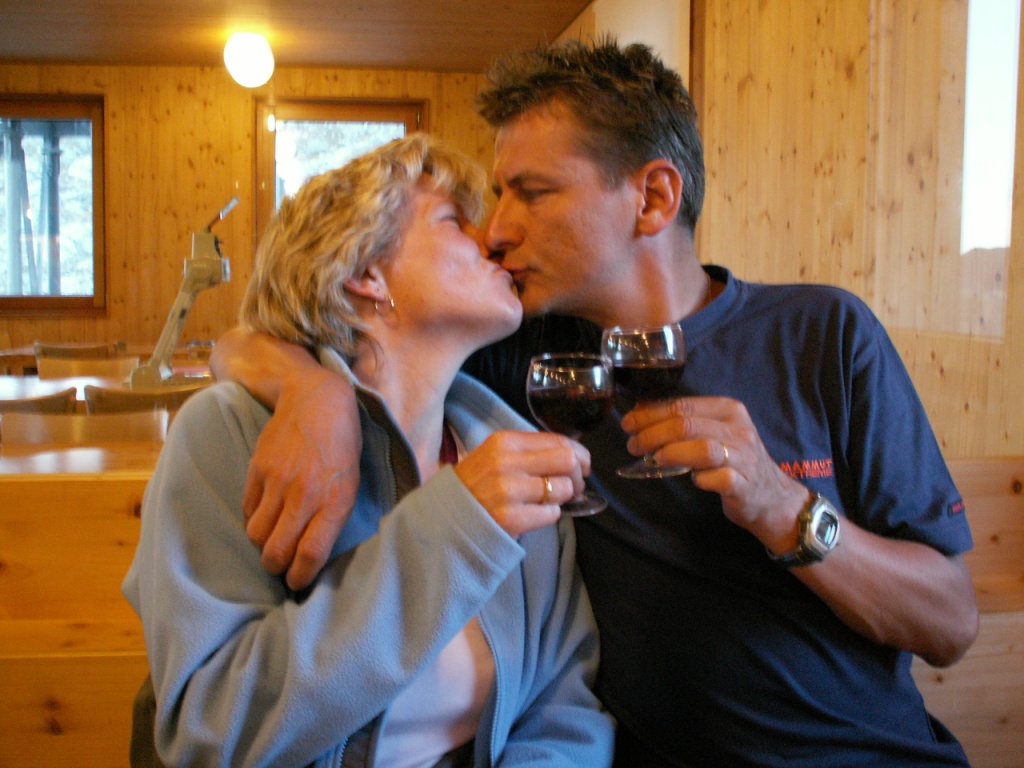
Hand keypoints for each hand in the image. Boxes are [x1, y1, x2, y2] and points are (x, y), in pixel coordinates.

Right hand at [243, 366, 361, 590]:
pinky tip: (264, 517)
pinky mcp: (257, 470)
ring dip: (262, 546)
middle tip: (280, 567)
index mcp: (336, 501)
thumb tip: (314, 553)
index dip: (300, 576)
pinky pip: (247, 510)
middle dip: (276, 567)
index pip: (310, 553)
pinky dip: (253, 521)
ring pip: (256, 535)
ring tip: (271, 542)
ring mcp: (278, 482)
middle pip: (277, 551)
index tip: (298, 582)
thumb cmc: (343, 446)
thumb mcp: (352, 482)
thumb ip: (334, 516)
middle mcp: (305, 494)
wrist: (317, 400)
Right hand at [454, 431, 589, 536]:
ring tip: (545, 501)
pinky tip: (532, 514)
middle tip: (573, 487)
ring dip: (561, 498)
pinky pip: (552, 513)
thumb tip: (573, 455)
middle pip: (567, 461)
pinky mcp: (511, 518)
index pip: (559, 441)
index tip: (582, 465)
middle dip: (577, 476)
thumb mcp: (496, 456)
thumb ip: (530, 451)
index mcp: (505, 441)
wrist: (447, 518)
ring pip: (562, 489)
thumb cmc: (476, 485)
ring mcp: (508, 491)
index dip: (579, 454)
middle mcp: (507, 462)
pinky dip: (549, 515)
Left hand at [620, 396, 808, 550]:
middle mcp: (738, 430)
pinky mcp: (744, 484)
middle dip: (652, 433)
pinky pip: (717, 478)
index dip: (650, 414)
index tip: (629, 423)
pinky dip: (699, 479)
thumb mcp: (714, 433)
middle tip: (633, 445)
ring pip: (701, 448)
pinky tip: (693, 480)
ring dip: (671, 453)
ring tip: (653, 459)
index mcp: (728, 410)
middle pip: (686, 424)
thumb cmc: (735, 462)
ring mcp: (744, 457)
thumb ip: (685, 422)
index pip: (682, 405)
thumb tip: (642, 411)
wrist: (772, 497)